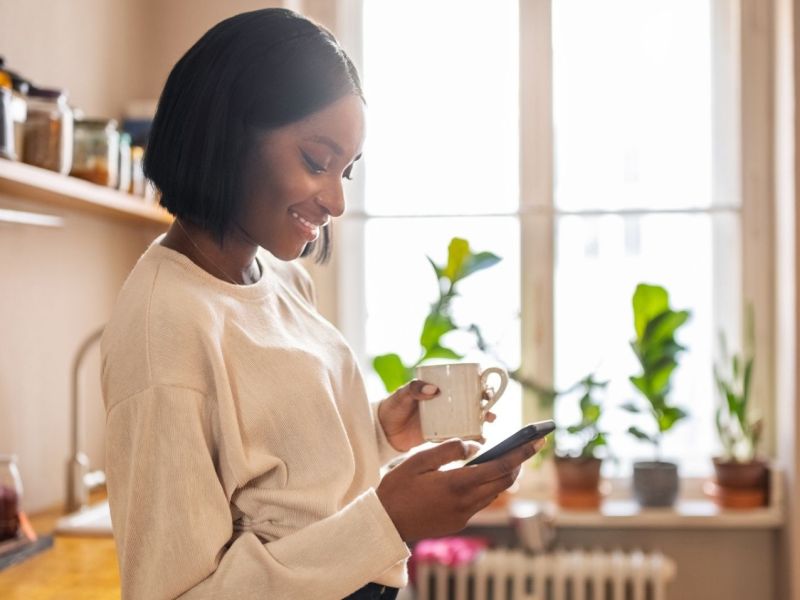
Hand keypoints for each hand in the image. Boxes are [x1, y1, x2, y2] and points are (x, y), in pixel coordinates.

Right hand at [376, 437, 545, 542]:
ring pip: (493, 493)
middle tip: (529, 446)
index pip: (498, 467)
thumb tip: (474, 446)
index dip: (520, 453)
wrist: (384, 523)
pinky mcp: (458, 522)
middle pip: (502, 481)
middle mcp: (465, 502)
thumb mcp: (418, 460)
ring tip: (509, 459)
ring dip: (503, 476)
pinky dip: (487, 487)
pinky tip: (482, 476)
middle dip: (518, 463)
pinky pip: (480, 502)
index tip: (535, 442)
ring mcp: (463, 515)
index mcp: (457, 484)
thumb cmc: (397, 488)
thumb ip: (448, 450)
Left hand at [378, 380, 496, 451]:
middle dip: (486, 406)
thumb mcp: (402, 394)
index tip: (486, 392)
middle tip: (490, 413)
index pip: (465, 384)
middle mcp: (447, 403)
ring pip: (470, 419)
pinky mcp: (442, 435)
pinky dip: (471, 438)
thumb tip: (434, 389)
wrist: (383, 431)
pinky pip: (460, 436)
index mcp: (440, 388)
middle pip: (473, 402)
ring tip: (487, 428)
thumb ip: (415, 388)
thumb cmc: (393, 406)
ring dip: (482, 423)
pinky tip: (479, 442)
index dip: (480, 386)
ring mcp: (446, 420)